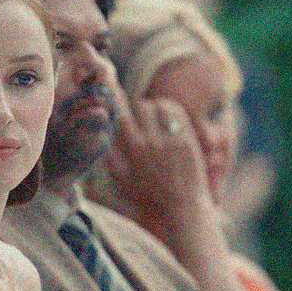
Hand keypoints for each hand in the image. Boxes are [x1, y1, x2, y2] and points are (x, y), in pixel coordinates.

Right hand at [105, 90, 212, 221]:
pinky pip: (175, 111)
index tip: (109, 84)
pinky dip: (168, 110)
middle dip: (136, 109)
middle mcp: (152, 141)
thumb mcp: (122, 180)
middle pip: (140, 105)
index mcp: (134, 150)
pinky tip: (166, 120)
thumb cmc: (149, 196)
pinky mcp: (187, 137)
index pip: (121, 115)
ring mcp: (172, 138)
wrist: (182, 206)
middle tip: (138, 119)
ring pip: (158, 105)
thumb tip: (104, 132)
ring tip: (153, 120)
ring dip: (153, 108)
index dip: (114, 97)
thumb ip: (111, 156)